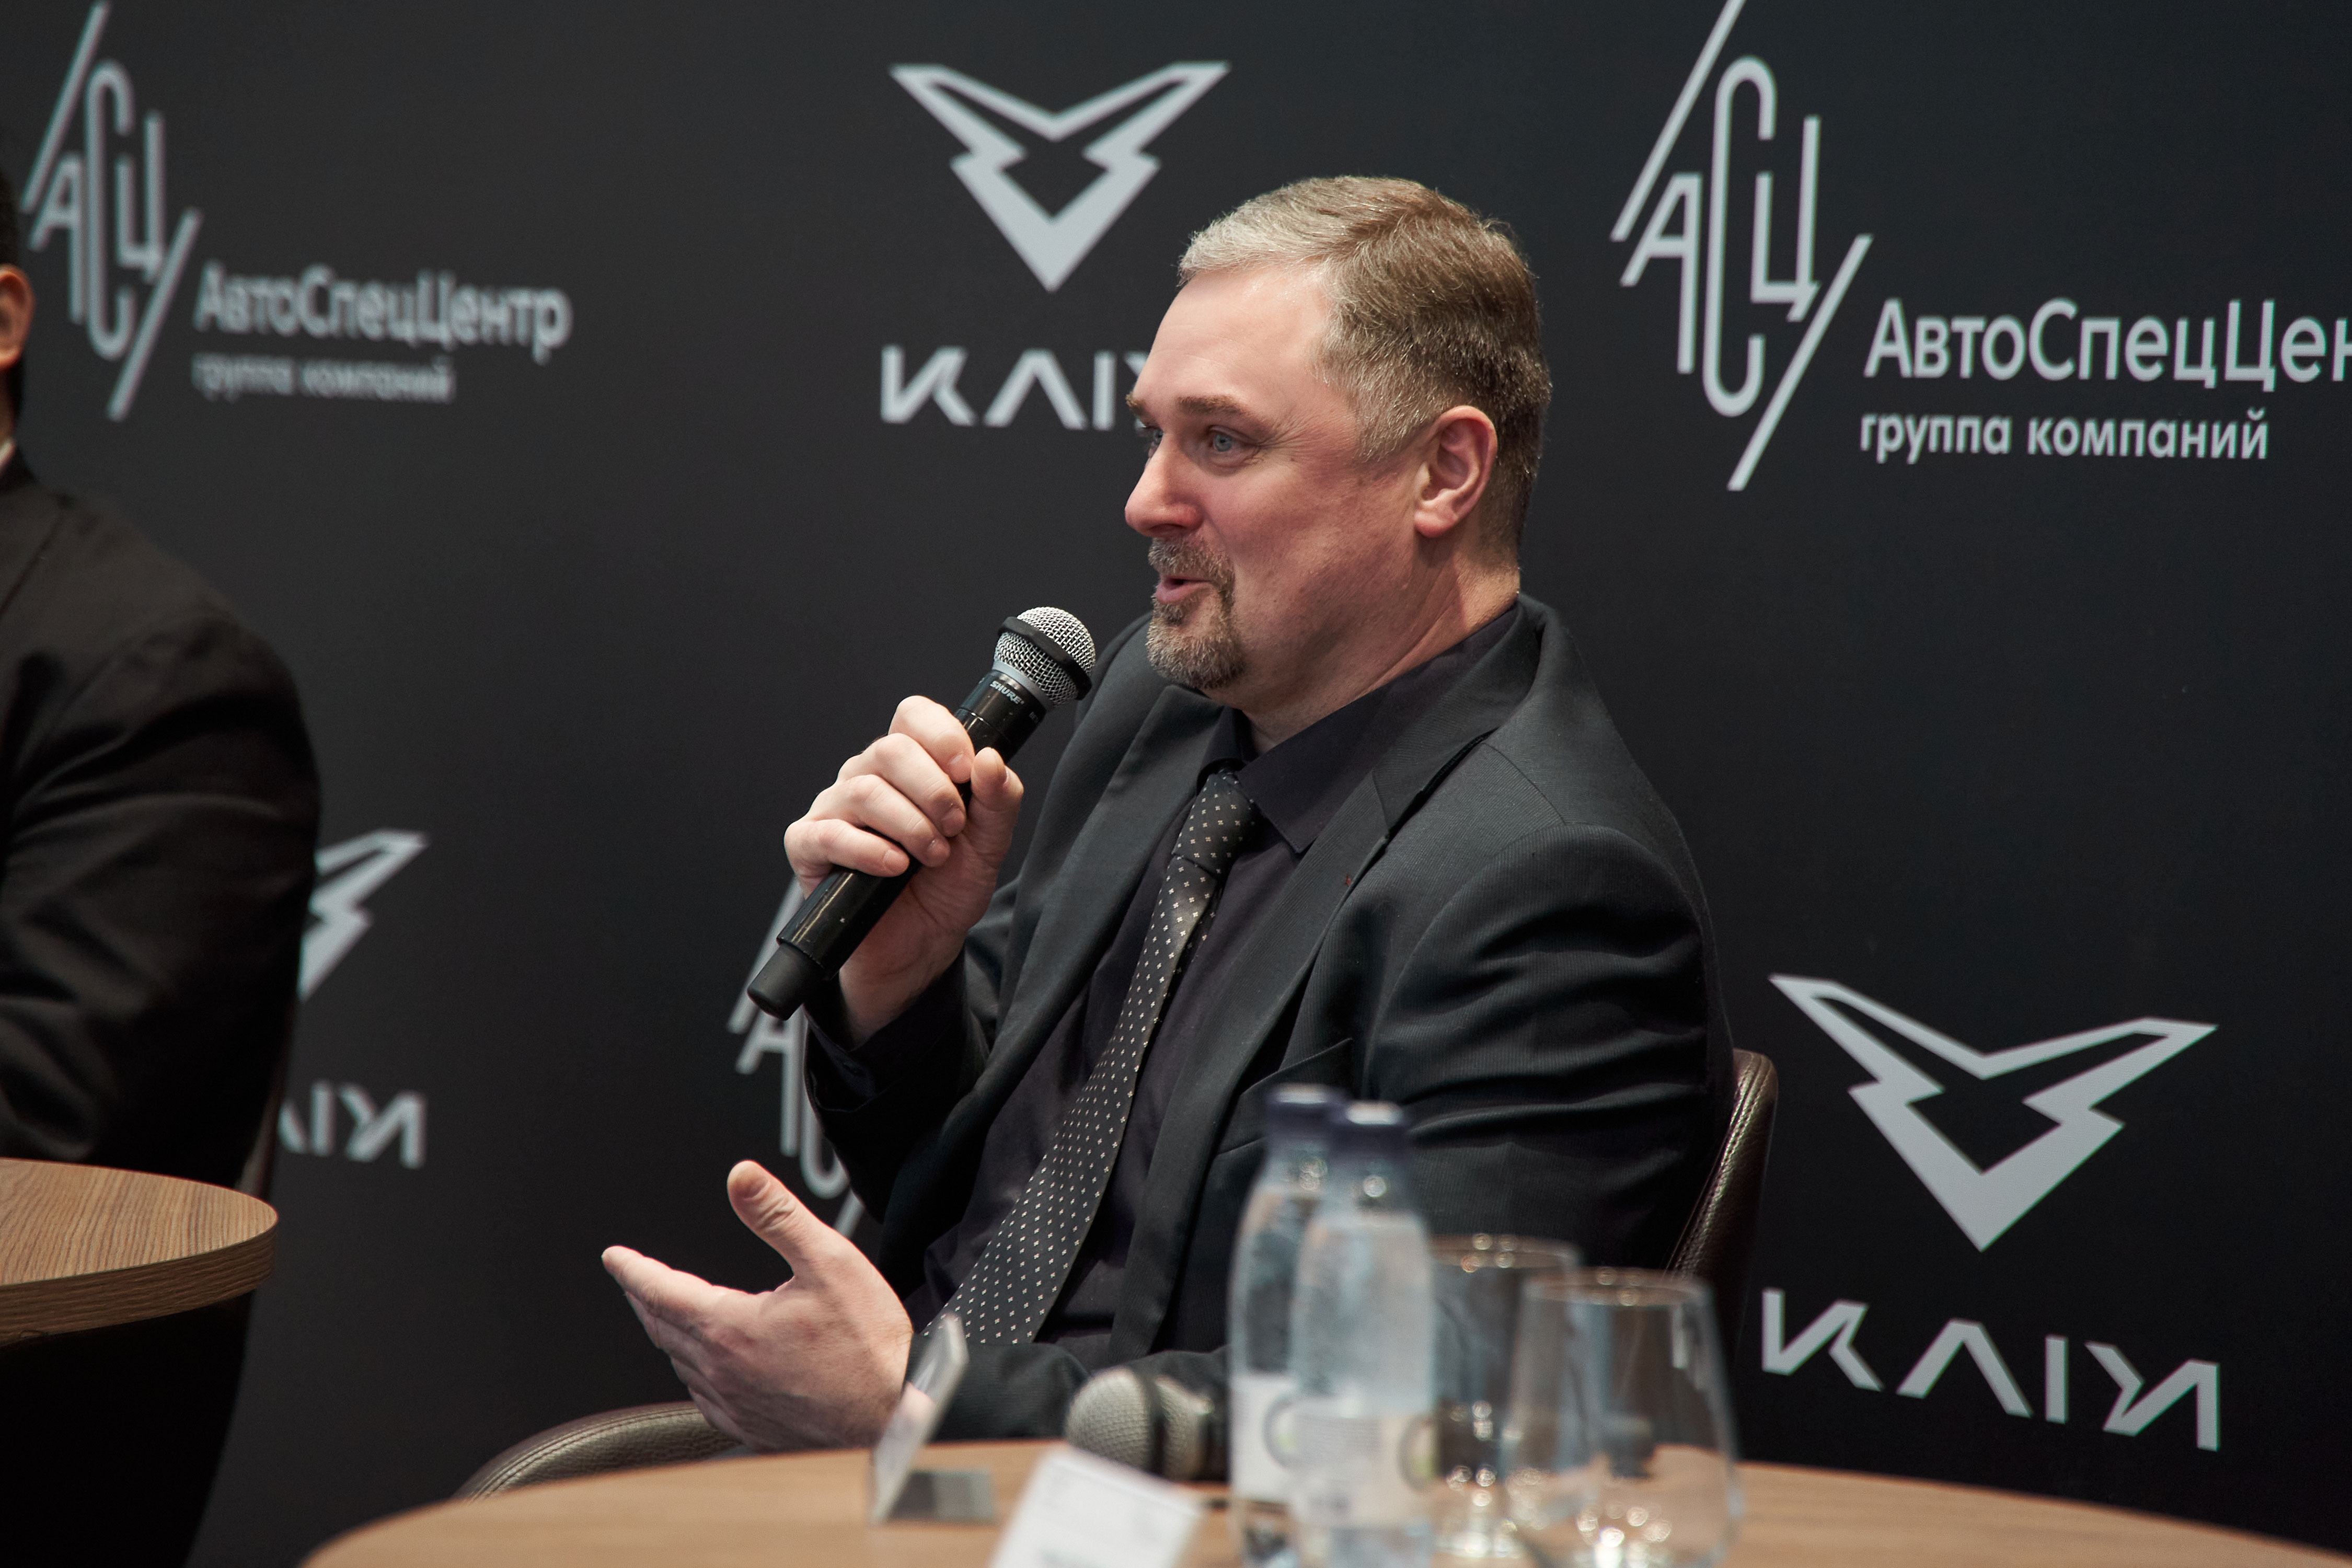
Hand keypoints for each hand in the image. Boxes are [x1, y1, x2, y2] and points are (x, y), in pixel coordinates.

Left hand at [603, 1161, 910, 1451]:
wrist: (895, 1412)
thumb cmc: (868, 1344)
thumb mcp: (828, 1260)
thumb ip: (777, 1214)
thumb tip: (741, 1177)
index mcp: (731, 1326)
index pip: (661, 1290)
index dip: (633, 1270)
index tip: (615, 1258)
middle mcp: (723, 1369)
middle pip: (663, 1328)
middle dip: (645, 1299)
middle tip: (635, 1282)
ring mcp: (736, 1403)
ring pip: (681, 1365)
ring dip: (667, 1335)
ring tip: (667, 1318)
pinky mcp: (754, 1427)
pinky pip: (704, 1399)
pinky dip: (694, 1375)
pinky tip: (705, 1371)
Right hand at [783, 696, 1024, 1040]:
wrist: (922, 946)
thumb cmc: (947, 888)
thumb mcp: (989, 845)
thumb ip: (998, 800)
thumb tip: (991, 759)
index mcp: (909, 766)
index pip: (913, 716)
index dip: (941, 734)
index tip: (966, 770)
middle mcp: (867, 777)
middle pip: (891, 749)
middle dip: (933, 790)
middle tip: (955, 828)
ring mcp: (834, 809)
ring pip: (864, 790)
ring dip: (909, 824)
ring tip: (932, 856)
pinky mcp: (809, 846)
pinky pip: (828, 833)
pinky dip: (867, 849)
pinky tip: (894, 867)